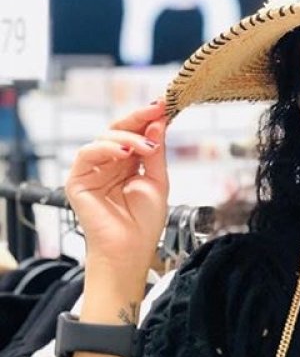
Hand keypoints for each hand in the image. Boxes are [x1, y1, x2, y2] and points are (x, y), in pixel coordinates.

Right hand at [64, 100, 168, 276]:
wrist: (130, 251)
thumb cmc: (144, 223)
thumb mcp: (159, 182)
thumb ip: (156, 153)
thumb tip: (159, 123)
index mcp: (128, 164)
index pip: (135, 134)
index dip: (148, 119)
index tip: (165, 105)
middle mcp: (109, 164)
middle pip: (118, 130)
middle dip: (138, 119)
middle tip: (156, 110)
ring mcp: (92, 171)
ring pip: (104, 139)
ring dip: (128, 137)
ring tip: (147, 146)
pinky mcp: (78, 180)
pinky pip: (88, 154)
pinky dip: (107, 149)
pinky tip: (126, 153)